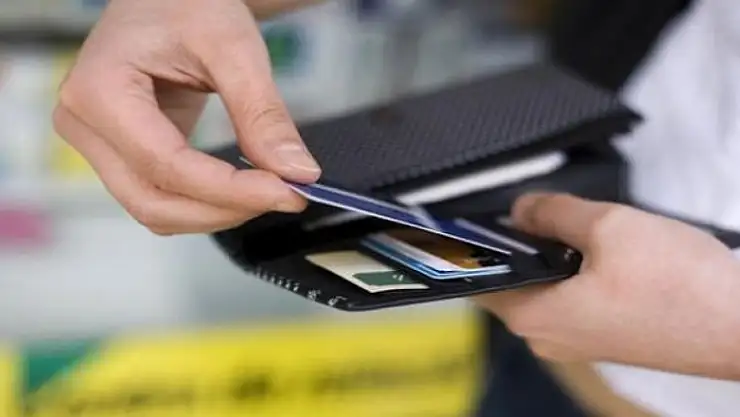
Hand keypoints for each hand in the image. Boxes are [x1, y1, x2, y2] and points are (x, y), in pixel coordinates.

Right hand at [53, 0, 320, 234]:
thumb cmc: (186, 5)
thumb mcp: (233, 48)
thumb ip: (262, 113)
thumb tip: (296, 171)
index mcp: (99, 90)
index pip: (166, 165)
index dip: (230, 190)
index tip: (288, 192)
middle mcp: (85, 126)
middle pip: (153, 201)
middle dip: (225, 209)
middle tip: (287, 195)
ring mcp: (98, 146)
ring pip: (155, 209)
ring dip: (217, 213)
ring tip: (269, 189)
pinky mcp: (121, 156)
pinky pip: (161, 198)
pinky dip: (206, 203)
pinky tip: (244, 187)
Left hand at [476, 193, 739, 379]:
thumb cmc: (678, 283)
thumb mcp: (606, 227)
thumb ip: (552, 213)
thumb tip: (520, 209)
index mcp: (536, 317)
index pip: (477, 282)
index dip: (468, 249)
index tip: (461, 222)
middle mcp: (549, 338)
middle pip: (511, 284)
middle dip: (514, 245)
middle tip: (526, 208)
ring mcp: (579, 341)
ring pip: (543, 290)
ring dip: (547, 256)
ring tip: (564, 222)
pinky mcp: (606, 337)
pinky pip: (571, 300)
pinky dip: (571, 273)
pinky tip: (592, 247)